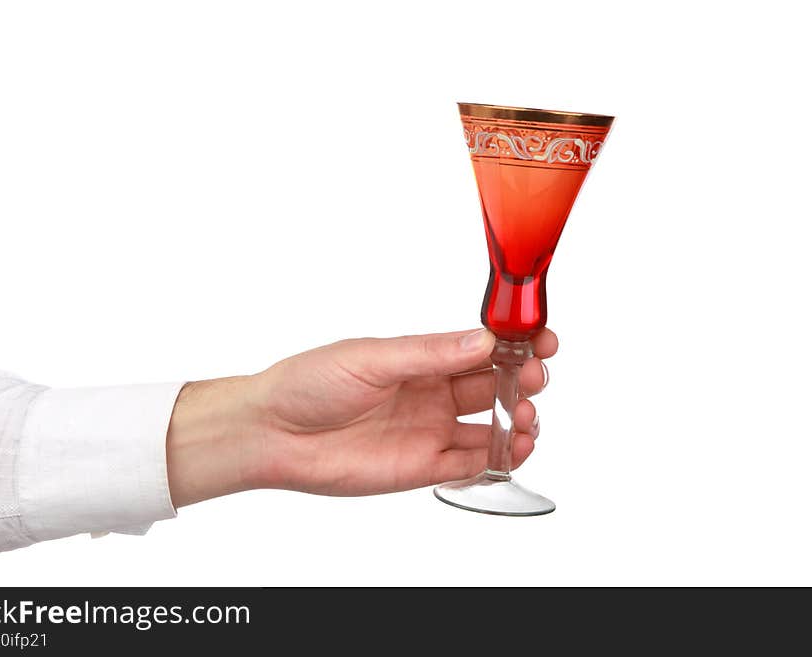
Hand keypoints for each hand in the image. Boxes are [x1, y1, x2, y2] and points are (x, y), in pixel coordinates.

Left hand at [165, 328, 557, 506]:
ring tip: (524, 419)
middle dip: (521, 381)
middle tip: (531, 379)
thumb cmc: (309, 384)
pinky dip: (495, 460)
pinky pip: (469, 465)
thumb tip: (481, 339)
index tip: (541, 340)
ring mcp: (428, 431)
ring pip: (488, 429)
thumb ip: (429, 353)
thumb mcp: (371, 357)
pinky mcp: (421, 467)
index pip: (480, 349)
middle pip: (492, 387)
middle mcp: (430, 393)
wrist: (273, 432)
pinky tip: (510, 450)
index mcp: (420, 359)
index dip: (514, 345)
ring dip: (516, 423)